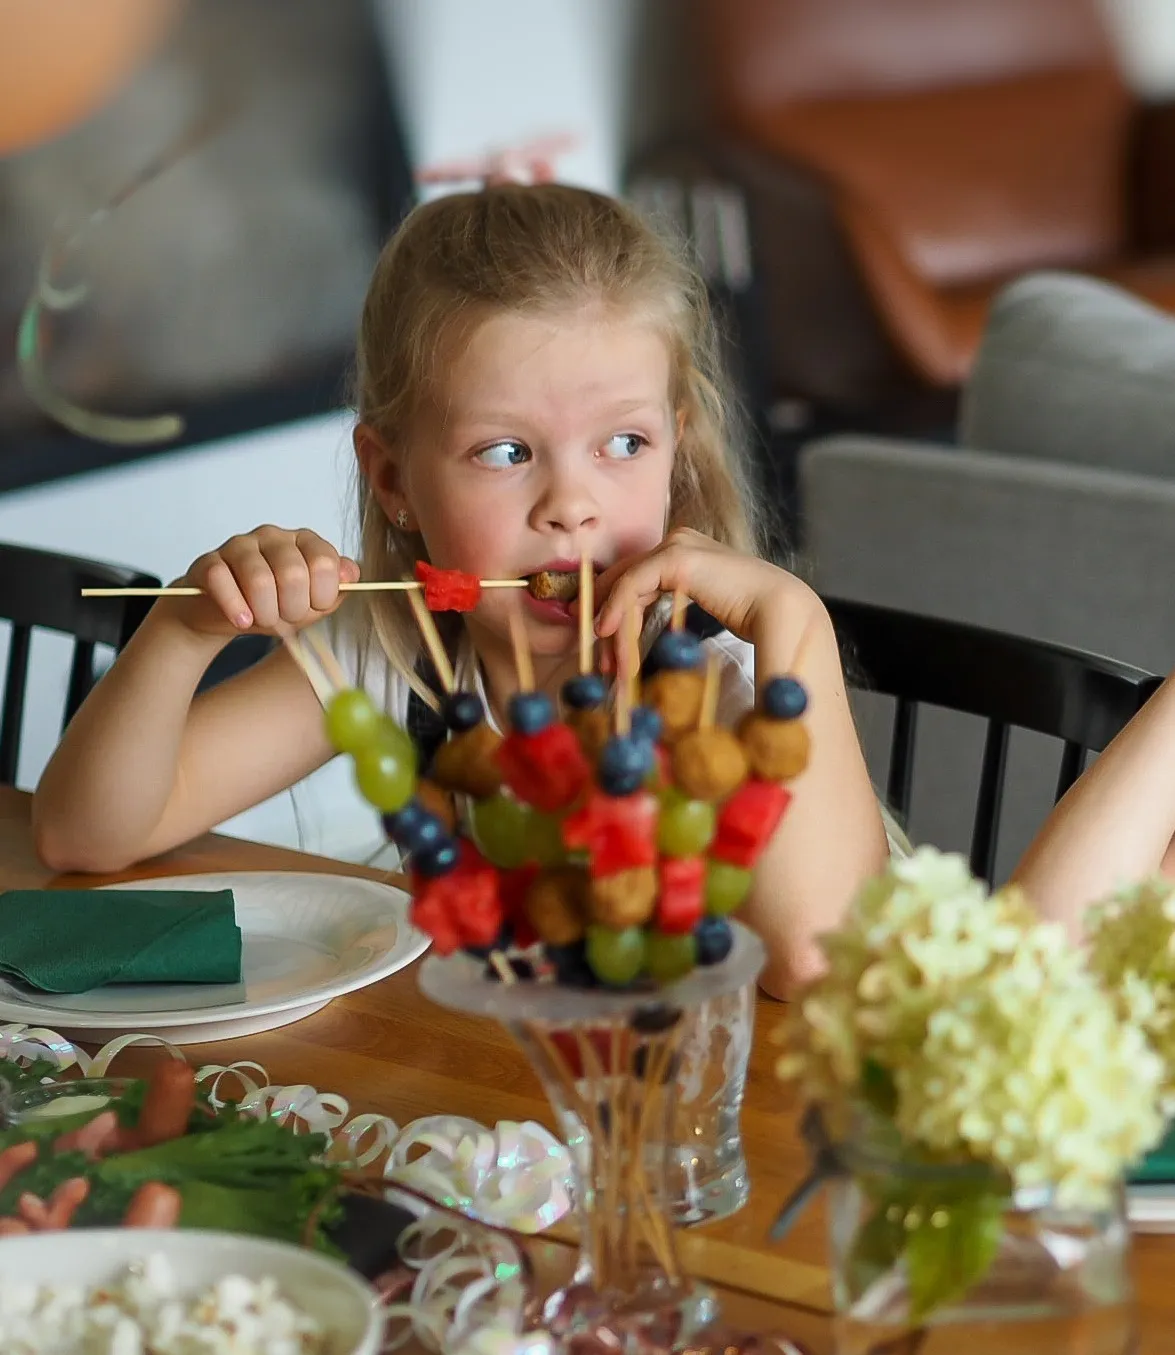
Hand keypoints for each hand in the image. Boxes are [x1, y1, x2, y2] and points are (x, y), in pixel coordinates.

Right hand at [164, 526, 359, 638]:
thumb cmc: (274, 605)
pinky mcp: (210, 562)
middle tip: (285, 618)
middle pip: (293, 573)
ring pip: (259, 580)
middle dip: (292, 609)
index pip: (325, 563)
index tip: (313, 607)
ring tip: (263, 621)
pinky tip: (242, 621)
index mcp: (304, 541)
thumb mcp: (312, 604)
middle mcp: (273, 536)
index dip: (322, 596)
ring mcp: (239, 545)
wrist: (225, 615)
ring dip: (265, 613)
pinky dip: (236, 609)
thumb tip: (350, 574)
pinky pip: (223, 582)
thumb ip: (337, 589)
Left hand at [590, 528, 812, 675]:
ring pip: (625, 585)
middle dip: (604, 618)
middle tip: (594, 653)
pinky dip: (617, 610)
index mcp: (683, 551)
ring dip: (613, 627)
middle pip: (623, 579)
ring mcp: (676, 545)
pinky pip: (632, 584)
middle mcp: (677, 541)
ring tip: (608, 662)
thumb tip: (630, 632)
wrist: (780, 611)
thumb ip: (664, 609)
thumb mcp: (693, 610)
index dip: (610, 606)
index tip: (597, 638)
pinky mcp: (677, 556)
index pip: (633, 576)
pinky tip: (609, 634)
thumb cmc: (748, 617)